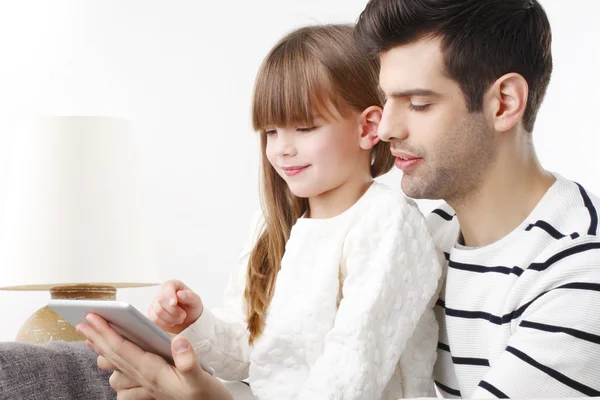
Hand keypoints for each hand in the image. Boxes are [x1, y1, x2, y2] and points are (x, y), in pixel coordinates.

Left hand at [77, 313, 231, 399]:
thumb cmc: (206, 395)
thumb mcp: (200, 378)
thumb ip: (188, 361)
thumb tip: (178, 340)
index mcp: (153, 373)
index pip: (122, 350)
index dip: (106, 333)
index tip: (93, 318)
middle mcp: (146, 380)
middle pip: (114, 356)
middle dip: (97, 338)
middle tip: (82, 323)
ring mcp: (147, 386)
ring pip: (116, 368)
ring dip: (103, 353)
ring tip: (93, 340)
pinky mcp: (152, 389)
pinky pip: (125, 381)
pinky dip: (116, 370)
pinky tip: (114, 365)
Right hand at [149, 280, 203, 333]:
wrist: (188, 320)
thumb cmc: (191, 307)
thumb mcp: (195, 301)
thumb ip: (189, 296)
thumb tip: (179, 294)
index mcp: (173, 285)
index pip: (167, 287)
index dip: (169, 295)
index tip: (174, 303)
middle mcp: (162, 292)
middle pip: (160, 300)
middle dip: (173, 311)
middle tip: (183, 315)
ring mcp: (155, 303)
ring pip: (158, 311)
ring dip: (171, 318)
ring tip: (180, 319)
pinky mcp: (152, 313)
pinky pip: (154, 319)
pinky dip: (165, 323)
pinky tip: (172, 322)